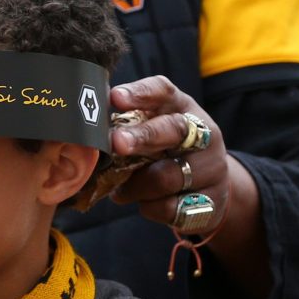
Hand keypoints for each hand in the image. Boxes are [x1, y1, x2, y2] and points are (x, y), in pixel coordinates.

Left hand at [108, 75, 229, 234]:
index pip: (163, 90)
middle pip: (172, 130)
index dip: (140, 93)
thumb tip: (86, 129)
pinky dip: (149, 207)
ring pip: (167, 176)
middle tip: (116, 143)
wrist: (210, 185)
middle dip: (142, 137)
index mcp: (180, 107)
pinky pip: (171, 208)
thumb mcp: (154, 129)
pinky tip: (144, 202)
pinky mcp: (212, 201)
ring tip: (120, 189)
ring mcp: (211, 167)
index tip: (115, 98)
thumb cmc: (167, 149)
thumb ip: (128, 124)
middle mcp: (202, 133)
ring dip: (136, 184)